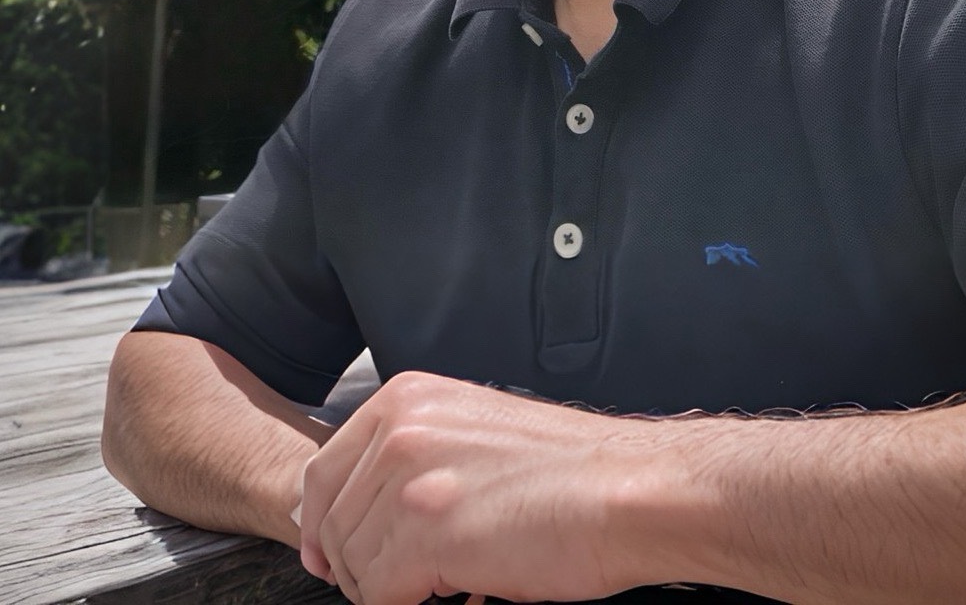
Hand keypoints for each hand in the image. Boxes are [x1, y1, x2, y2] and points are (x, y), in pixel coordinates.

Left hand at [296, 370, 661, 604]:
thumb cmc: (567, 472)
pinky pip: (379, 596)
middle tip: (404, 581)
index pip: (322, 474)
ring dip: (388, 588)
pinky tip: (455, 589)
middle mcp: (400, 428)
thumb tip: (357, 512)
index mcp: (408, 397)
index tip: (332, 558)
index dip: (324, 528)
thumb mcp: (471, 432)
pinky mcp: (426, 532)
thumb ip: (411, 453)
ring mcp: (410, 478)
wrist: (627, 490)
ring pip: (353, 565)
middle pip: (331, 524)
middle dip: (358, 565)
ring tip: (442, 580)